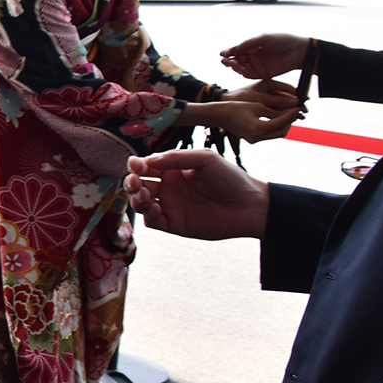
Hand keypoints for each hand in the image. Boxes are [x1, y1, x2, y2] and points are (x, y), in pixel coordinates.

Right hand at [124, 149, 269, 239]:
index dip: (137, 165)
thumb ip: (177, 157)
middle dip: (131, 182)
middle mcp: (169, 187)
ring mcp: (171, 206)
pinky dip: (148, 215)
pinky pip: (153, 221)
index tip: (135, 164)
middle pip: (139, 184)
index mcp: (174, 170)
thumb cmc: (231, 178)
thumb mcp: (205, 159)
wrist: (251, 206)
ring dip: (136, 198)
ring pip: (141, 203)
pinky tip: (155, 207)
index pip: (147, 166)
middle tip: (134, 181)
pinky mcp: (175, 224)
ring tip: (143, 194)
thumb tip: (148, 161)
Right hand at [190, 98, 298, 142]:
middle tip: (294, 111)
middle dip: (290, 121)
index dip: (291, 114)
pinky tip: (278, 118)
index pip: (281, 122)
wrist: (219, 115)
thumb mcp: (257, 106)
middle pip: (282, 132)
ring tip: (288, 113)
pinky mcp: (253, 139)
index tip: (297, 107)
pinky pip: (269, 134)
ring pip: (277, 134)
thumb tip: (289, 111)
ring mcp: (255, 140)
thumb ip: (275, 111)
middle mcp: (257, 137)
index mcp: (258, 128)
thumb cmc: (236, 108)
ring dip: (284, 125)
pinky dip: (276, 127)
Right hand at [220, 33, 306, 79]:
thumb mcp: (263, 38)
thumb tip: (232, 49)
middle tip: (225, 61)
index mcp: (254, 46)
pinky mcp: (264, 74)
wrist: (300, 51)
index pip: (238, 50)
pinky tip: (242, 69)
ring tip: (233, 64)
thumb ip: (247, 43)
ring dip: (235, 67)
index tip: (222, 53)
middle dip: (229, 60)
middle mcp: (254, 56)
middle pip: (237, 60)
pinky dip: (244, 73)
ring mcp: (259, 65)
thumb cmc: (284, 41)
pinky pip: (250, 75)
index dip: (229, 52)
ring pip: (242, 68)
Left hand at [225, 78, 299, 111]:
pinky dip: (283, 114)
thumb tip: (296, 103)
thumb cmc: (241, 97)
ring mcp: (268, 98)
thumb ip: (277, 101)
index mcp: (269, 82)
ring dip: (291, 111)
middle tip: (304, 112)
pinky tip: (289, 120)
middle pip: (288, 97)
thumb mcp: (260, 99)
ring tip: (300, 117)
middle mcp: (270, 89)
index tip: (304, 102)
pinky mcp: (265, 105)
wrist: (226, 103)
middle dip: (296, 105)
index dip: (298, 95)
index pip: (288, 88)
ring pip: (284, 105)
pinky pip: (277, 109)